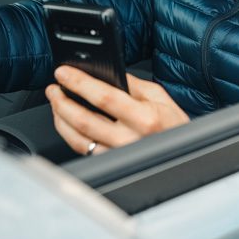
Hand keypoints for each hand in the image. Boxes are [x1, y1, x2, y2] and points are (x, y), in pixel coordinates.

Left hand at [46, 66, 189, 155]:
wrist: (185, 154)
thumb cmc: (174, 126)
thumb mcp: (160, 97)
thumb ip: (132, 85)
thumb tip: (106, 74)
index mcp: (144, 118)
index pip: (104, 97)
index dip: (79, 83)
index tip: (64, 73)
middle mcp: (129, 140)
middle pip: (84, 120)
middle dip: (61, 102)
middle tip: (53, 88)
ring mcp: (118, 155)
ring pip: (78, 139)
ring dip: (60, 119)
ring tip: (56, 103)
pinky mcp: (111, 165)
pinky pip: (83, 150)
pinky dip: (70, 135)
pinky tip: (66, 122)